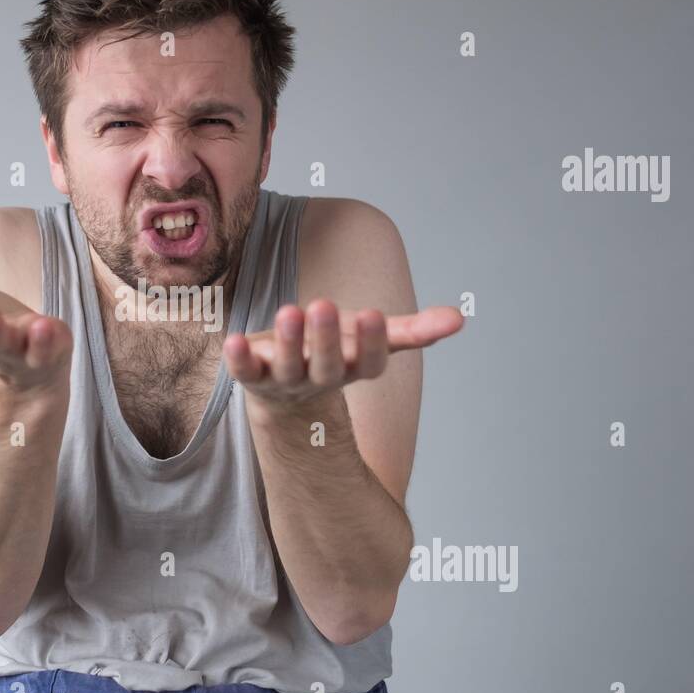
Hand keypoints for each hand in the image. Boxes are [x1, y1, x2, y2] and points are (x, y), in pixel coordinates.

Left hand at [223, 299, 463, 410]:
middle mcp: (320, 379)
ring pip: (289, 368)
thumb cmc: (335, 350)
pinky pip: (245, 373)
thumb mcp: (372, 338)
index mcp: (353, 368)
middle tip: (323, 304)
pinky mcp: (254, 377)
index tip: (377, 314)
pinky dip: (239, 359)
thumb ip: (413, 330)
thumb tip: (460, 318)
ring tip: (290, 309)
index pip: (368, 363)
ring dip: (289, 341)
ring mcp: (285, 381)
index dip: (373, 343)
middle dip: (325, 339)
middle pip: (326, 366)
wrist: (286, 388)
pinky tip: (233, 340)